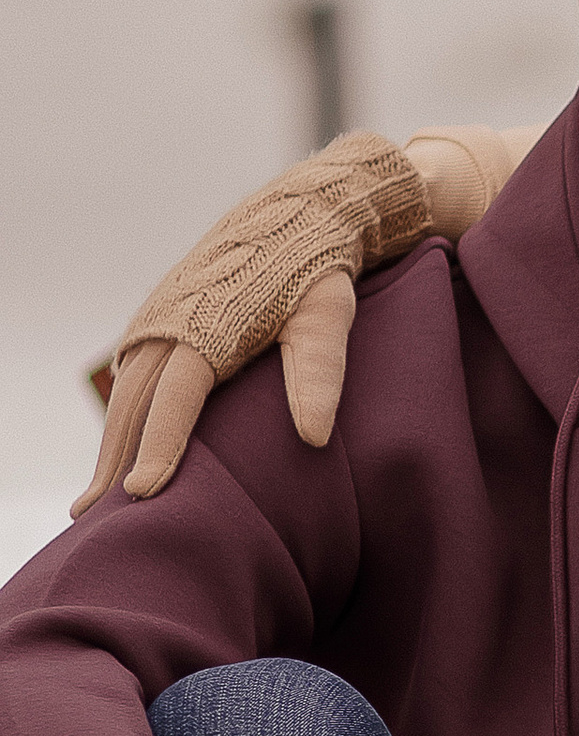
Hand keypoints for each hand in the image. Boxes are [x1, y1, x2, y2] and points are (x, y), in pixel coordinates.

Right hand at [78, 274, 359, 510]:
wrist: (294, 213)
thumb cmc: (316, 271)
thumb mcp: (328, 315)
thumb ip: (319, 371)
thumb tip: (314, 437)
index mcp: (207, 328)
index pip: (176, 401)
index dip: (159, 449)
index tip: (144, 496)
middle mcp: (169, 326)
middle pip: (134, 406)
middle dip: (113, 463)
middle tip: (95, 522)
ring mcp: (158, 322)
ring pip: (125, 395)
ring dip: (109, 446)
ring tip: (93, 503)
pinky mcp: (159, 322)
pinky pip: (132, 378)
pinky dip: (122, 419)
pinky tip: (117, 453)